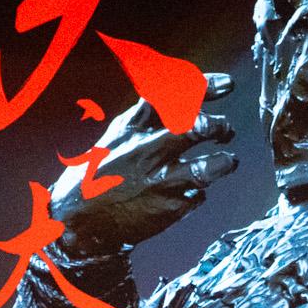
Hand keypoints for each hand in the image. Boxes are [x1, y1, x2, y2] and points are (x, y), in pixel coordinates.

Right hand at [49, 73, 237, 255]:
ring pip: (208, 167)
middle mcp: (148, 151)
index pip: (172, 95)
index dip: (204, 86)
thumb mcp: (117, 137)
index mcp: (134, 127)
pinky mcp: (170, 208)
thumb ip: (148, 118)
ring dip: (224, 162)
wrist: (80, 222)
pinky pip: (199, 195)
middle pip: (195, 126)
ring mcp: (161, 181)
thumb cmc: (100, 175)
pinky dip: (198, 192)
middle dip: (218, 125)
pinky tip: (189, 191)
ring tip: (227, 161)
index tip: (226, 85)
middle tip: (224, 130)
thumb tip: (185, 96)